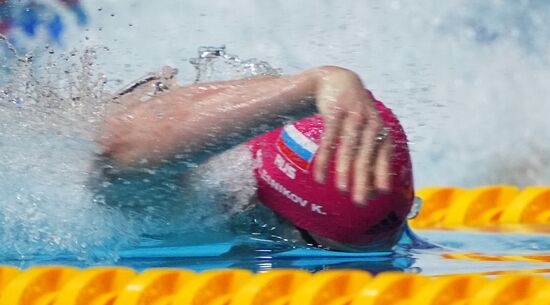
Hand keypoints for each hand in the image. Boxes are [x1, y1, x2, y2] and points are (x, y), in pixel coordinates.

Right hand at [312, 67, 391, 205]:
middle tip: (359, 202)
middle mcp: (370, 124)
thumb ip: (371, 152)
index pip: (382, 157)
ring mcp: (352, 117)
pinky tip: (320, 176)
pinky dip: (324, 159)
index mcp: (380, 130)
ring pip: (348, 149)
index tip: (378, 195)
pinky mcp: (335, 112)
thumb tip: (374, 189)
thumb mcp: (367, 129)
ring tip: (342, 190)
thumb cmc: (353, 113)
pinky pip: (328, 140)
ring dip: (345, 171)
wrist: (338, 80)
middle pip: (365, 157)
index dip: (380, 175)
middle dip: (362, 181)